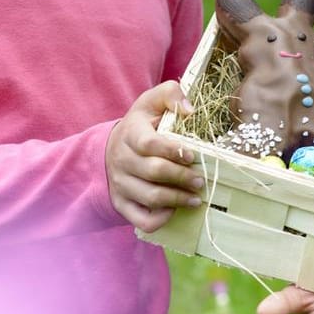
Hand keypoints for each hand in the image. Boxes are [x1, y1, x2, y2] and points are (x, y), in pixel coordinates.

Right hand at [105, 81, 201, 232]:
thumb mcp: (152, 101)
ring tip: (196, 198)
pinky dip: (159, 219)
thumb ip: (170, 94)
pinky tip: (174, 211)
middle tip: (200, 180)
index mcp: (130, 134)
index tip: (192, 155)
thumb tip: (190, 110)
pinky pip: (140, 219)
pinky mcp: (122, 203)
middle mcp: (121, 160)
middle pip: (154, 172)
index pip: (149, 144)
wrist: (112, 147)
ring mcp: (120, 184)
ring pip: (150, 197)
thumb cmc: (141, 124)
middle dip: (182, 177)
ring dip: (176, 199)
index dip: (172, 151)